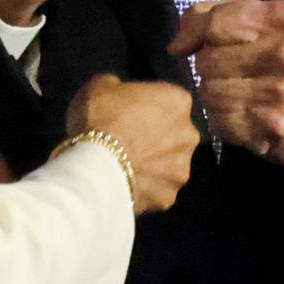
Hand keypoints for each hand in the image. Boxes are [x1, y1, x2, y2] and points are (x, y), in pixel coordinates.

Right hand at [67, 73, 198, 214]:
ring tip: (127, 167)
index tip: (130, 111)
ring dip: (155, 164)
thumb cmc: (100, 117)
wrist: (95, 167)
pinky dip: (145, 187)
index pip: (169, 98)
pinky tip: (125, 184)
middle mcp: (189, 135)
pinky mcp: (169, 197)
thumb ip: (118, 86)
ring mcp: (181, 169)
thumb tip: (118, 91)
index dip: (149, 104)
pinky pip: (157, 188)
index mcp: (177, 101)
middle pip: (176, 132)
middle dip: (159, 135)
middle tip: (130, 139)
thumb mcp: (100, 85)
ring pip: (169, 164)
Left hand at [165, 0, 283, 182]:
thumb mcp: (260, 21)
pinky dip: (221, 118)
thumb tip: (176, 46)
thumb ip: (213, 16)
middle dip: (208, 65)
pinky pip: (218, 120)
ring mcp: (281, 93)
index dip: (195, 35)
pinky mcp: (272, 126)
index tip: (192, 45)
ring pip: (208, 92)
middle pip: (207, 60)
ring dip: (212, 93)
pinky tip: (241, 112)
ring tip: (234, 91)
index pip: (214, 24)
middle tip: (228, 70)